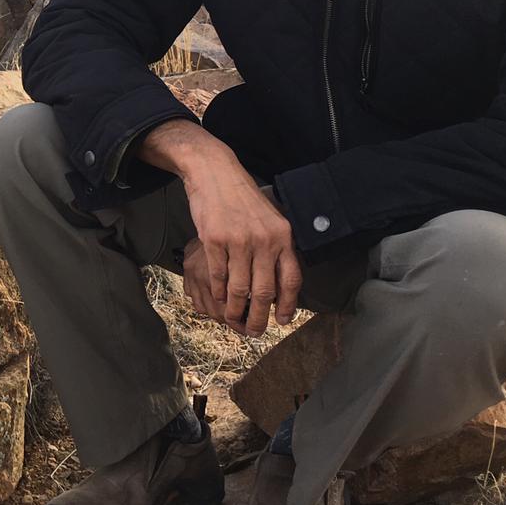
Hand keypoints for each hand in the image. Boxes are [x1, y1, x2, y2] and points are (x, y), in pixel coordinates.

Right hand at [138, 121, 300, 336]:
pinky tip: (218, 299)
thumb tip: (280, 281)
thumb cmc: (242, 197)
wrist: (215, 172)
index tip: (281, 321)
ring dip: (235, 310)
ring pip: (239, 288)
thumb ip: (276, 246)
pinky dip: (218, 292)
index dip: (288, 305)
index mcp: (282, 236)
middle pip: (264, 291)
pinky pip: (217, 276)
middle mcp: (264, 240)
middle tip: (254, 331)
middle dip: (259, 317)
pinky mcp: (214, 240)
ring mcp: (238, 240)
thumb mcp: (269, 218)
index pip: (291, 279)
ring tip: (233, 319)